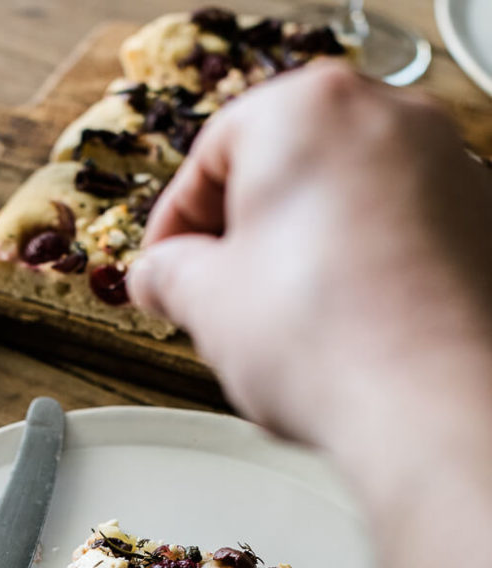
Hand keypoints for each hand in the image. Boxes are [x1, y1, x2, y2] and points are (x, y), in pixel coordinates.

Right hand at [129, 61, 491, 451]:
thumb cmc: (329, 342)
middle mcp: (390, 119)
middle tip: (216, 296)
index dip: (176, 223)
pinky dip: (364, 270)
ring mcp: (448, 167)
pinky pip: (400, 234)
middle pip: (288, 170)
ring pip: (347, 201)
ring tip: (282, 324)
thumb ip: (169, 274)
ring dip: (304, 255)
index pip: (213, 154)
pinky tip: (342, 329)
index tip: (165, 266)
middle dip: (244, 237)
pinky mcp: (483, 222)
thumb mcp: (207, 304)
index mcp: (308, 110)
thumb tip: (160, 274)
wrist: (434, 405)